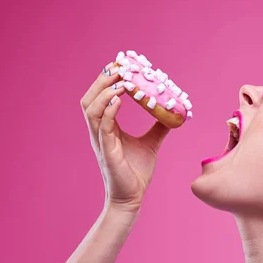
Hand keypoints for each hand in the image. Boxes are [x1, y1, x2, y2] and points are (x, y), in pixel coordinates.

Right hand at [80, 62, 170, 213]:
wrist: (133, 198)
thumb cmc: (136, 172)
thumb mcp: (151, 143)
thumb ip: (159, 127)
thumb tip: (173, 113)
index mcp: (106, 128)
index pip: (100, 97)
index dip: (107, 80)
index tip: (121, 65)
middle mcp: (99, 132)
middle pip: (89, 98)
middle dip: (101, 80)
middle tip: (118, 67)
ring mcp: (100, 141)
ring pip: (91, 109)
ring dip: (104, 92)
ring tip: (120, 81)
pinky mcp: (107, 152)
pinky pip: (103, 127)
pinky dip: (109, 111)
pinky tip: (118, 100)